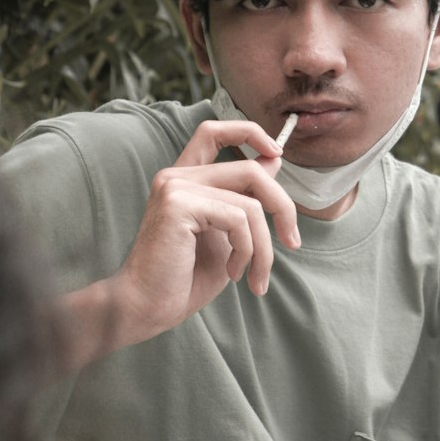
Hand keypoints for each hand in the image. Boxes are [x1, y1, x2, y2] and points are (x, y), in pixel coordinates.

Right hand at [115, 119, 301, 341]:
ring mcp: (175, 188)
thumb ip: (245, 198)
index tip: (277, 153)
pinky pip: (238, 220)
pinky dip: (247, 251)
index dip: (249, 132)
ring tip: (255, 276)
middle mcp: (176, 177)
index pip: (214, 131)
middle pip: (250, 170)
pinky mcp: (178, 205)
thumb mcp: (228, 234)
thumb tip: (274, 160)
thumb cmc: (184, 278)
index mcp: (185, 180)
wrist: (147, 309)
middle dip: (282, 206)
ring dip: (264, 247)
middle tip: (293, 241)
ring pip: (250, 203)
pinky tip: (234, 273)